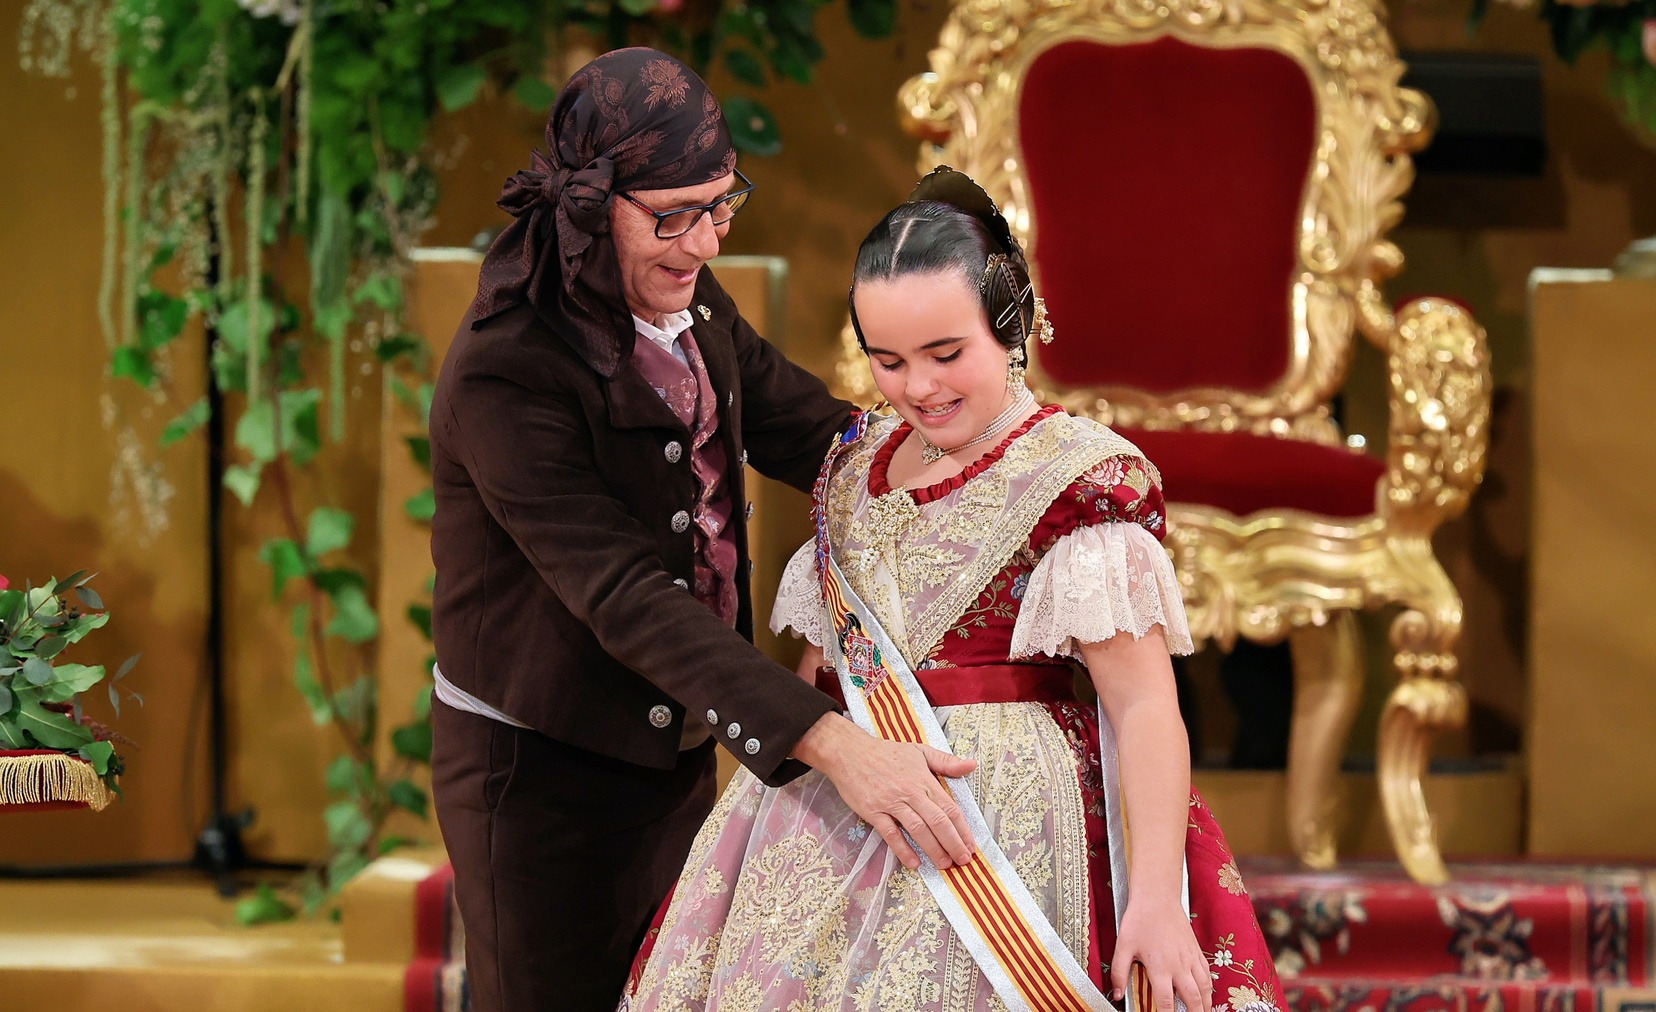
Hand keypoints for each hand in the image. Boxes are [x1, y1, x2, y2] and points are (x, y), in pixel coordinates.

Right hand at [793, 712, 977, 869]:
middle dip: (953, 843)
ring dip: (933, 849)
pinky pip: (890, 833)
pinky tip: (913, 863)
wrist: (848, 751)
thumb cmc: (885, 752)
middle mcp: (910, 792)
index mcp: (924, 779)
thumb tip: (971, 765)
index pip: (949, 807)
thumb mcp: (919, 750)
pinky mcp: (873, 811)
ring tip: (944, 864)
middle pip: (937, 821)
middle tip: (963, 860)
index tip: (971, 845)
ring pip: (917, 829)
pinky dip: (902, 849)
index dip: (962, 828)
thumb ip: (946, 761)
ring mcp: (891, 802)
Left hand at [1110, 898, 1211, 1011]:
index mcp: (1160, 968)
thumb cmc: (1140, 919)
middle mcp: (1179, 966)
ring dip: (1205, 1004)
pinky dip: (1209, 987)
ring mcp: (1190, 958)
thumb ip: (1119, 972)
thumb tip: (1117, 993)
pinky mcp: (1196, 950)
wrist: (1157, 897)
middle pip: (1192, 999)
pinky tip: (1206, 992)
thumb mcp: (1123, 946)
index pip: (1166, 1002)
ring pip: (1205, 988)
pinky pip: (1207, 973)